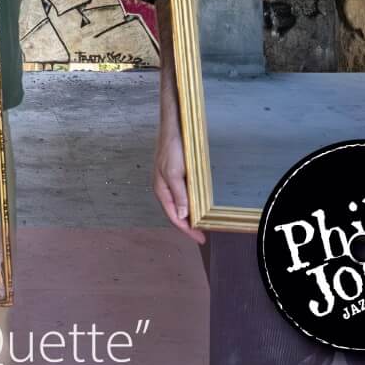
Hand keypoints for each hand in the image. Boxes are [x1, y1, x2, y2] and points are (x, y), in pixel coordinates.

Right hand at [153, 115, 205, 243]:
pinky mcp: (176, 173)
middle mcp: (164, 187)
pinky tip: (198, 203)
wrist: (174, 125)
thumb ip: (179, 194)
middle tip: (203, 233)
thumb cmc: (173, 148)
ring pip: (179, 203)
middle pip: (175, 212)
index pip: (173, 216)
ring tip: (202, 222)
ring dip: (189, 214)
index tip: (201, 239)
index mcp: (162, 189)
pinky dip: (191, 202)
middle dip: (188, 225)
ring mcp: (169, 180)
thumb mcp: (175, 172)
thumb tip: (182, 215)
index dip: (187, 229)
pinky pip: (183, 194)